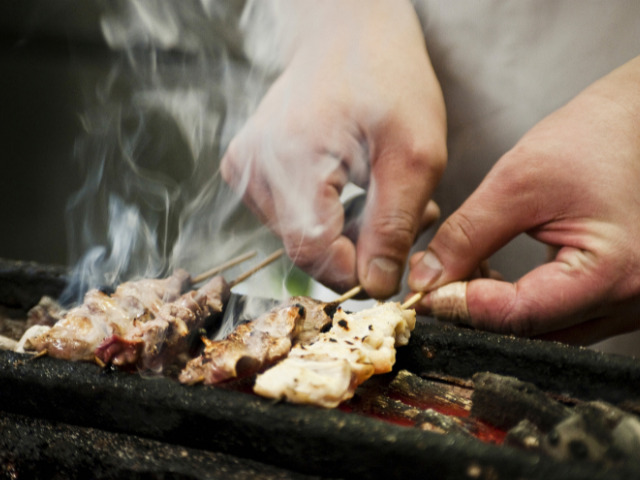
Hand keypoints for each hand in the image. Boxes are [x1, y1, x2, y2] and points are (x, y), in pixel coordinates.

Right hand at [221, 0, 445, 296]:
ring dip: (348, 234)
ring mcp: (244, 170)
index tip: (398, 262)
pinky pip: (291, 219)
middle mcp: (253, 169)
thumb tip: (379, 286)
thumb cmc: (386, 79)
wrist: (347, 35)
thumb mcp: (414, 154)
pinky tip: (356, 189)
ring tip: (384, 196)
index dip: (358, 271)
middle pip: (306, 250)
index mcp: (289, 159)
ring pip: (301, 238)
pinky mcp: (248, 171)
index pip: (313, 253)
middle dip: (360, 250)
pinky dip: (330, 217)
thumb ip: (394, 227)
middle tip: (408, 219)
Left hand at [408, 56, 639, 344]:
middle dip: (475, 312)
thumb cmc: (592, 141)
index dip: (462, 306)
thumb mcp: (517, 182)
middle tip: (436, 284)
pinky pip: (559, 319)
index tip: (426, 290)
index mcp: (611, 273)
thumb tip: (427, 279)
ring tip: (462, 273)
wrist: (634, 126)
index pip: (520, 316)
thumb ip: (467, 235)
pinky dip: (519, 305)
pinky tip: (493, 278)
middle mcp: (628, 301)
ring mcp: (626, 303)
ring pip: (543, 332)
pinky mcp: (615, 296)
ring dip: (495, 312)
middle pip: (531, 334)